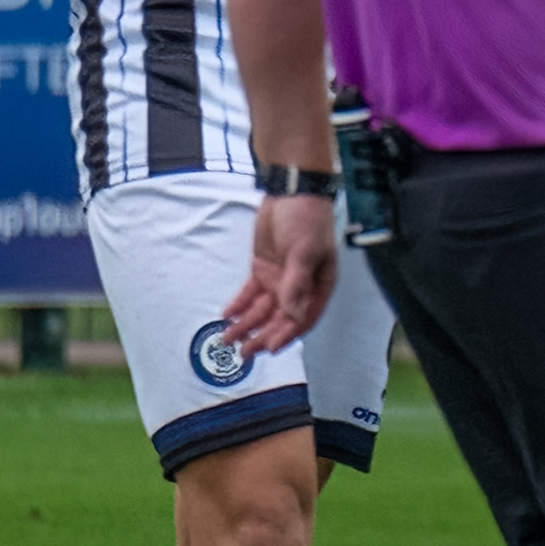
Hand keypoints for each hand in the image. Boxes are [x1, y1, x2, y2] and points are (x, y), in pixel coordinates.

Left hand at [218, 193, 339, 356]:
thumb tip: (291, 315)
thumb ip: (295, 285)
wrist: (290, 193)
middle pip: (279, 319)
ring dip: (245, 325)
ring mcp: (279, 279)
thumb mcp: (303, 252)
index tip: (268, 348)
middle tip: (243, 352)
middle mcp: (299, 287)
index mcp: (318, 286)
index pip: (302, 318)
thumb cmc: (307, 220)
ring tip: (227, 339)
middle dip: (261, 336)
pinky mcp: (262, 269)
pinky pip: (249, 294)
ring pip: (261, 310)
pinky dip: (238, 305)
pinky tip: (226, 315)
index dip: (286, 335)